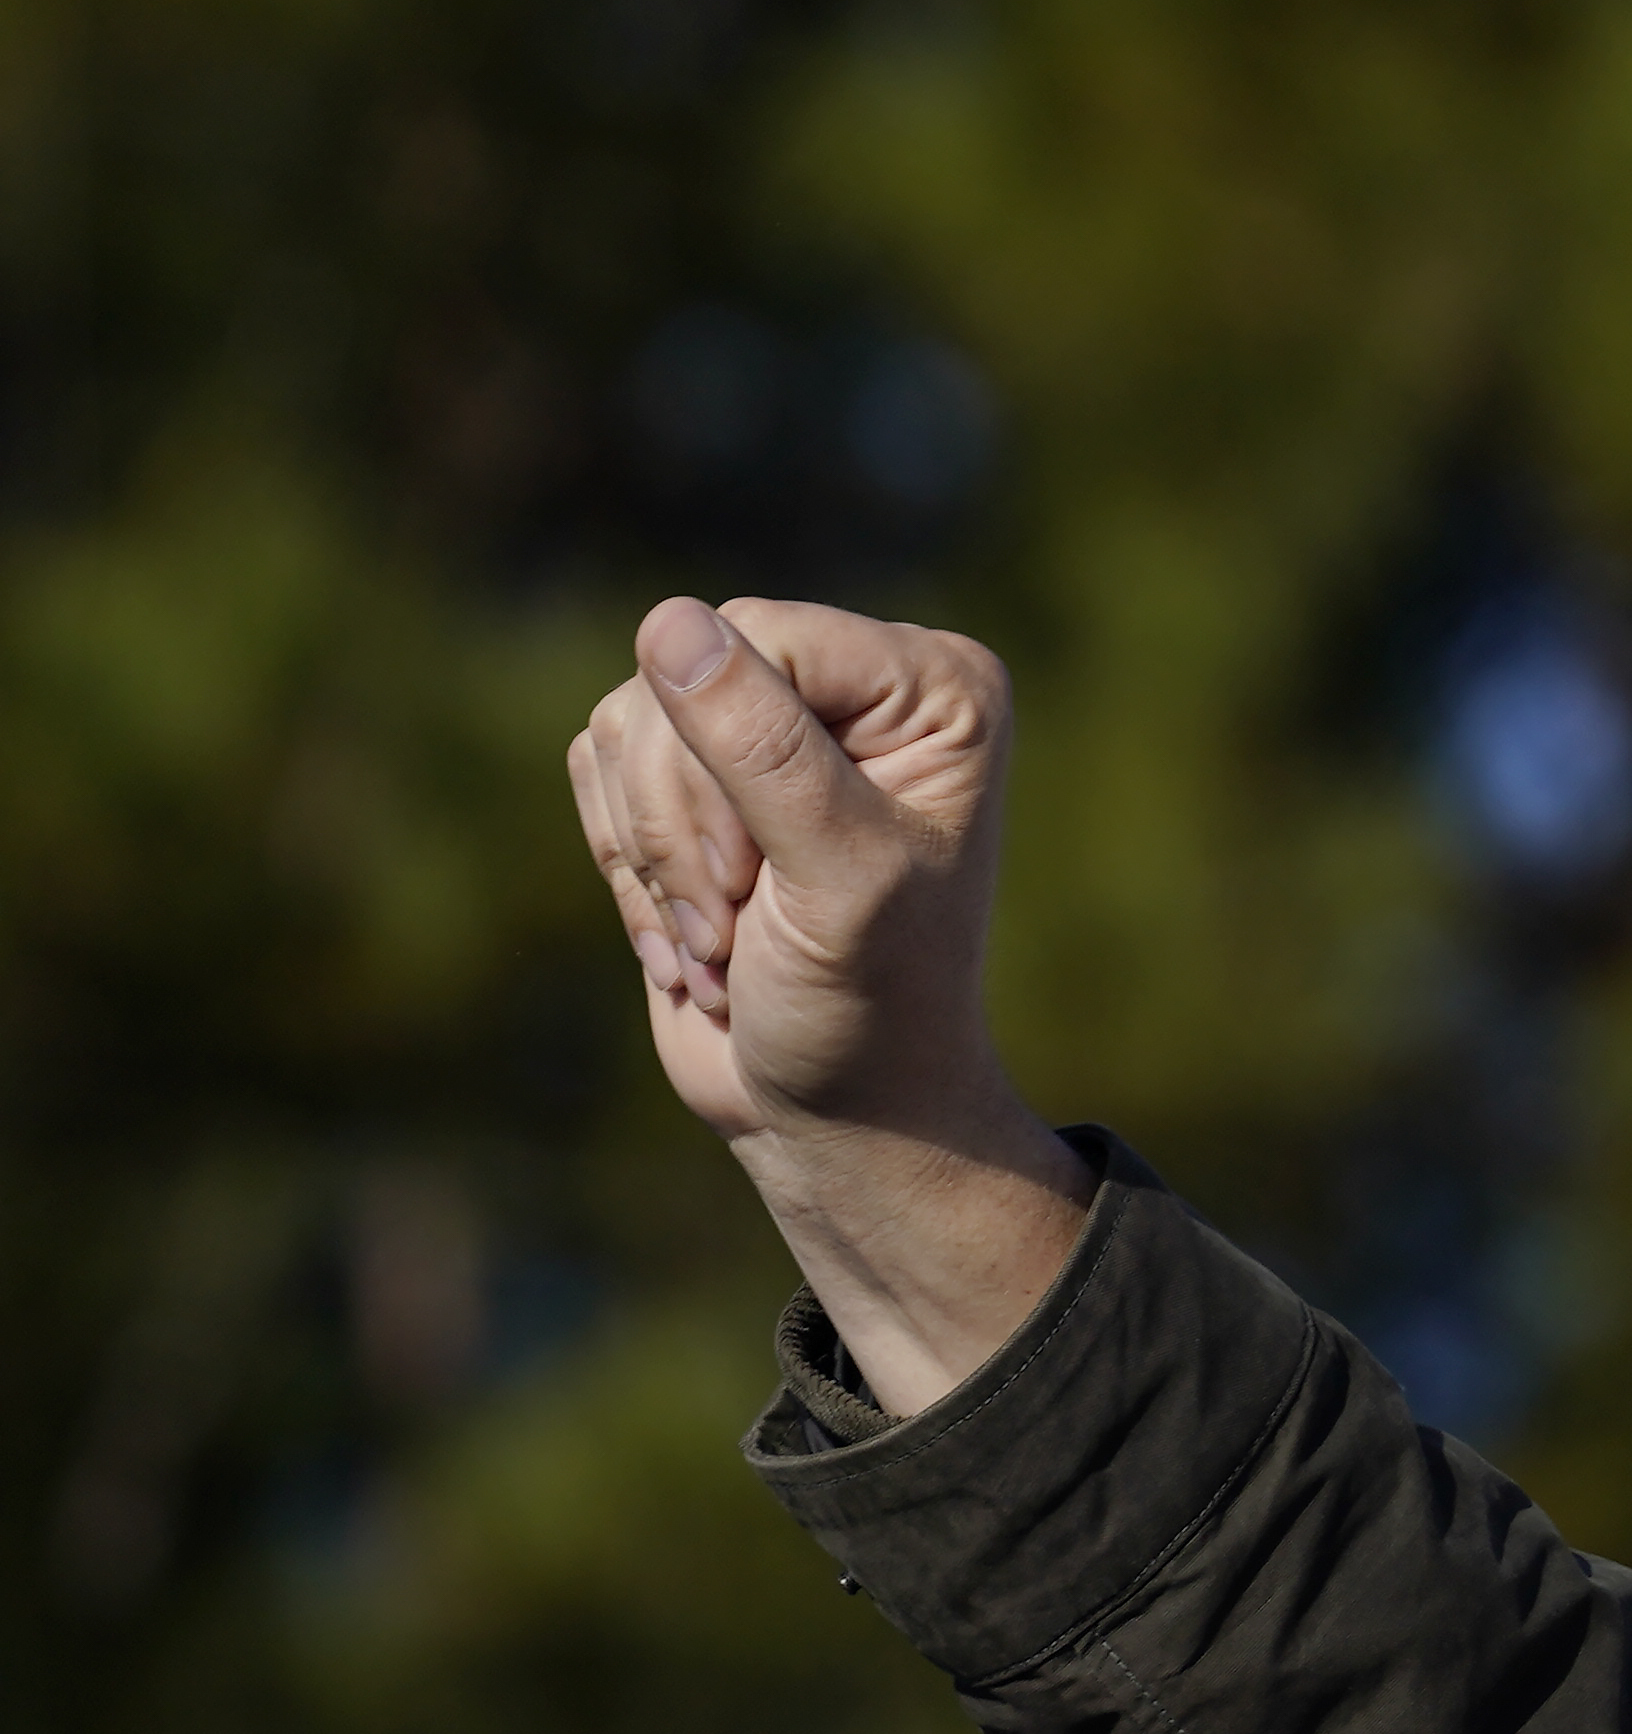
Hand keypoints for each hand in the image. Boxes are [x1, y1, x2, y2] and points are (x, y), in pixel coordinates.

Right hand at [567, 596, 1086, 1405]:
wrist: (837, 1111)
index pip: (760, 637)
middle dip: (683, 820)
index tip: (758, 873)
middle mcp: (858, 685)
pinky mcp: (693, 776)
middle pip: (682, 678)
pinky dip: (625, 866)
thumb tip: (669, 622)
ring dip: (651, 857)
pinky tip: (690, 942)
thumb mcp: (836, 877)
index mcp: (934, 687)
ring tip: (720, 946)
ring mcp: (769, 724)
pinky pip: (595, 766)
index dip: (725, 753)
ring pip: (626, 723)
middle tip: (736, 925)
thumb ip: (762, 748)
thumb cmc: (870, 1005)